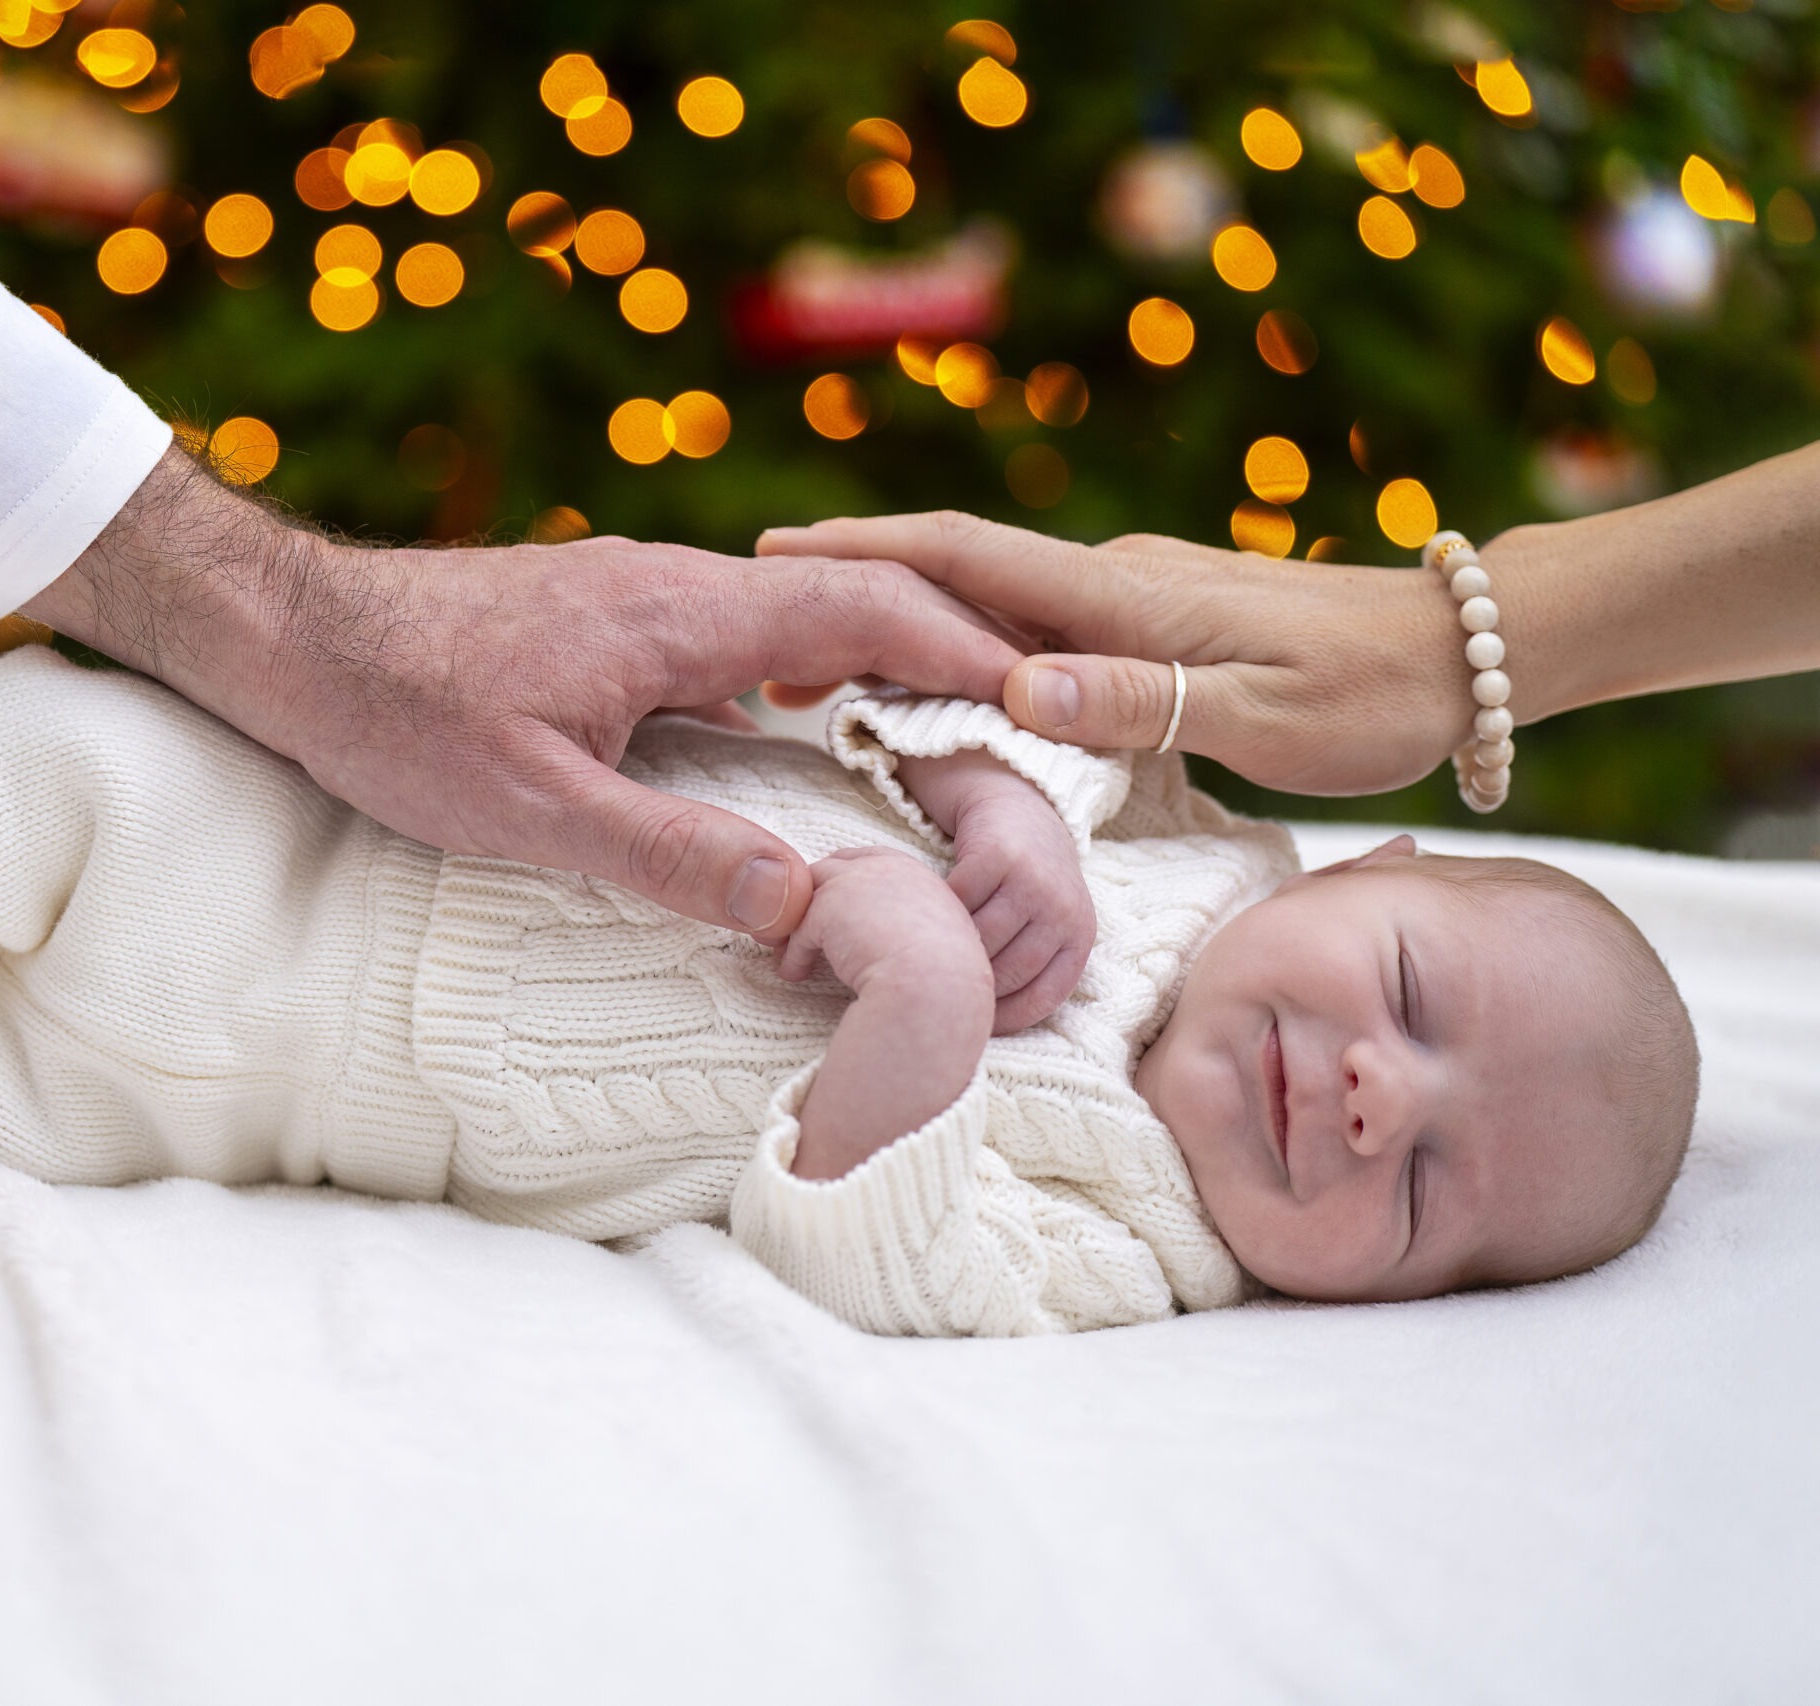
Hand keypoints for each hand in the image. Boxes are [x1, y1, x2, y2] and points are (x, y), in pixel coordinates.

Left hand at [27, 446, 1026, 941]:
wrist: (287, 633)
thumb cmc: (394, 715)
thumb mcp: (526, 809)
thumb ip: (667, 852)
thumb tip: (806, 897)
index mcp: (681, 619)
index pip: (868, 614)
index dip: (970, 658)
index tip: (1051, 703)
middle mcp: (677, 589)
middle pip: (855, 597)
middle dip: (951, 650)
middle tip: (1024, 723)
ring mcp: (643, 596)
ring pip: (800, 611)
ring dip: (881, 657)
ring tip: (940, 738)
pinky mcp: (610, 617)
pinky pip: (745, 632)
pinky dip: (810, 669)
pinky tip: (802, 735)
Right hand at [756, 512, 1463, 795]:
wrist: (1459, 653)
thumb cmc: (1368, 696)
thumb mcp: (1261, 717)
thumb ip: (1141, 705)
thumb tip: (1016, 688)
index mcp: (1122, 599)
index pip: (965, 558)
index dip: (863, 554)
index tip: (771, 555)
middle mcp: (1112, 582)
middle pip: (955, 577)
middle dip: (854, 592)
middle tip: (762, 637)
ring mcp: (1130, 598)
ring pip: (990, 605)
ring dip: (905, 625)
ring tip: (823, 665)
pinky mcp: (1149, 623)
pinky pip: (1032, 627)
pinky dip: (965, 645)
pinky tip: (939, 683)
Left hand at [776, 846, 985, 995]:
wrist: (937, 988)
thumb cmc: (944, 980)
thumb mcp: (939, 941)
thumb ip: (913, 929)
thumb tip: (887, 945)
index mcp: (915, 876)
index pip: (868, 860)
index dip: (845, 880)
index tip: (834, 907)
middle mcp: (884, 869)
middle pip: (831, 869)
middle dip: (811, 896)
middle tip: (799, 928)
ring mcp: (854, 883)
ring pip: (806, 894)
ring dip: (794, 924)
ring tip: (789, 953)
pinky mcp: (827, 909)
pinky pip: (798, 930)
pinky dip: (793, 954)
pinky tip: (794, 975)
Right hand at [926, 762, 1092, 1032]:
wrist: (1017, 805)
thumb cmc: (1024, 878)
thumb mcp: (1045, 921)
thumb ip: (1030, 962)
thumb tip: (984, 1025)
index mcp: (1079, 935)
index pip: (1042, 997)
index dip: (1003, 1019)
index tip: (971, 1026)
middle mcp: (1063, 909)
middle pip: (1006, 971)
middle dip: (969, 984)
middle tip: (935, 986)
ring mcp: (1032, 881)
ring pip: (979, 938)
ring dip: (948, 947)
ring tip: (922, 955)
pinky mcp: (999, 854)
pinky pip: (957, 901)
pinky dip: (935, 910)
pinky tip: (921, 912)